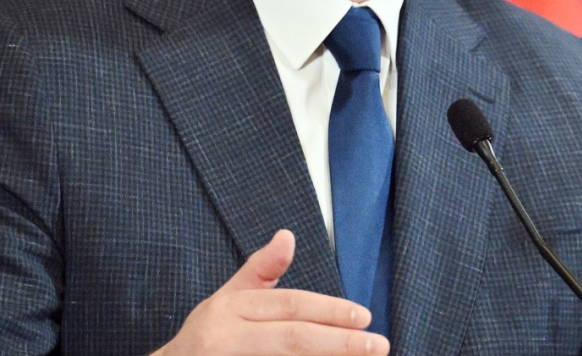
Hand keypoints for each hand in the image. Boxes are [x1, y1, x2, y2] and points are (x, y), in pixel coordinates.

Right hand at [152, 229, 388, 354]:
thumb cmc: (204, 338)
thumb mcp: (225, 298)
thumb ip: (260, 271)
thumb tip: (288, 236)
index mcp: (228, 309)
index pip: (289, 306)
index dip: (328, 310)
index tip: (364, 316)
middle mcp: (226, 338)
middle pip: (293, 338)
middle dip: (339, 342)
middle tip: (377, 345)